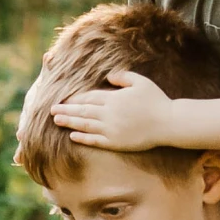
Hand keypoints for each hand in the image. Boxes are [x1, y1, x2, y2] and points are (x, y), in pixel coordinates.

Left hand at [53, 69, 178, 151]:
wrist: (168, 123)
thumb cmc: (156, 100)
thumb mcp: (140, 82)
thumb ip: (123, 77)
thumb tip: (108, 76)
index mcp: (114, 98)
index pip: (89, 98)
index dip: (74, 99)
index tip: (63, 100)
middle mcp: (109, 113)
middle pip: (82, 111)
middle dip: (66, 110)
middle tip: (51, 110)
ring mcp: (111, 129)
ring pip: (85, 126)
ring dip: (69, 123)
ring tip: (56, 121)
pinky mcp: (116, 143)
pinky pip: (95, 140)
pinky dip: (82, 138)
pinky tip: (72, 137)